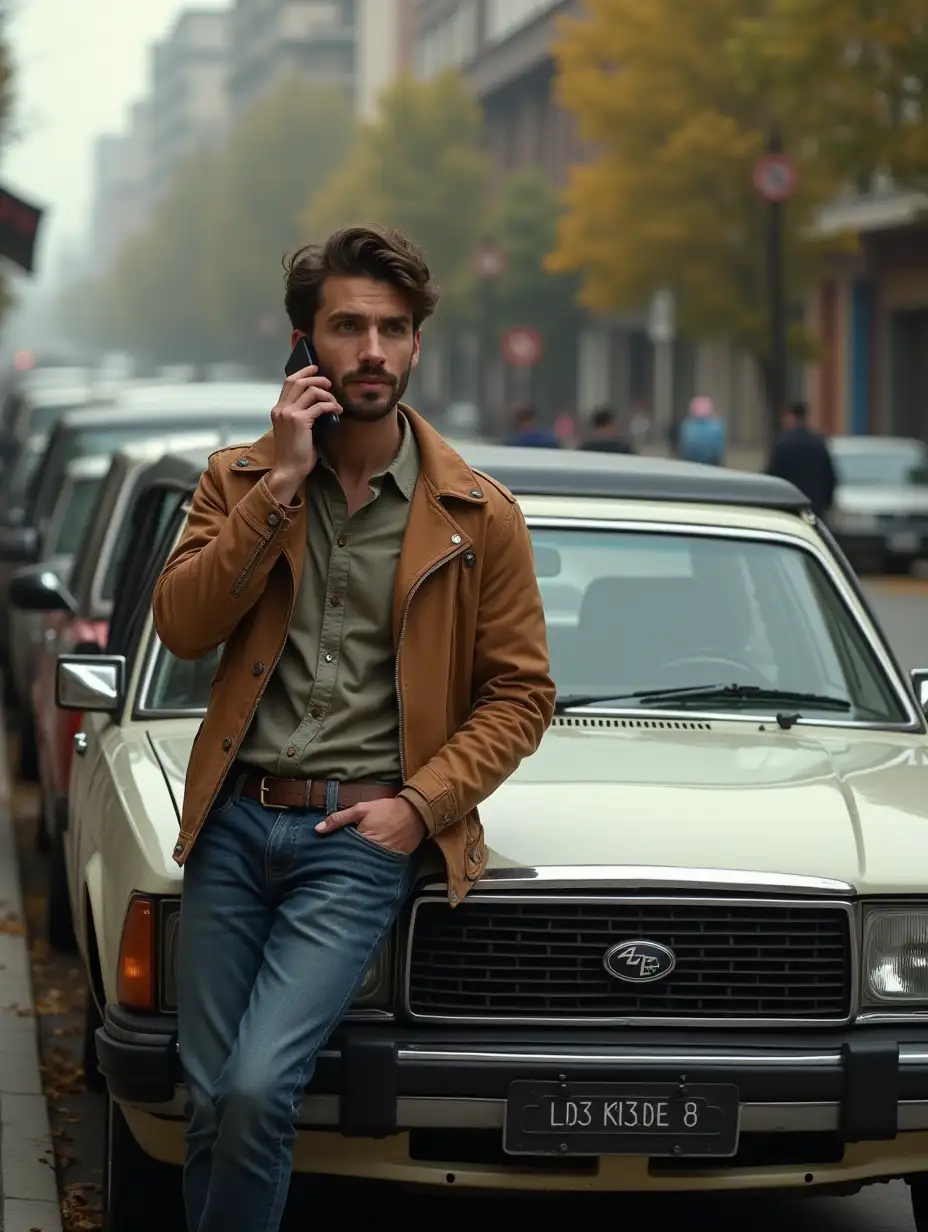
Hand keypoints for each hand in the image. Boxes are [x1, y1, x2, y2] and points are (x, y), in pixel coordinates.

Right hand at [266, 365, 341, 502]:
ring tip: (335, 402)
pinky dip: (331, 405)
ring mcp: (289, 414)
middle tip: (330, 383)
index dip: (303, 373)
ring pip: (311, 391)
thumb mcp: (294, 429)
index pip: (288, 382)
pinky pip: (319, 406)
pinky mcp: (300, 421)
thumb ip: (300, 414)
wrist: (289, 469)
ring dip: (327, 394)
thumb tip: (318, 403)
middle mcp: (281, 408)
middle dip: (317, 378)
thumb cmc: (294, 453)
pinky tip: (337, 410)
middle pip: (299, 381)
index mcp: (278, 409)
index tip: (315, 369)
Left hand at [316, 797, 426, 855]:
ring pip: (363, 866)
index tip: (325, 853)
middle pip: (351, 862)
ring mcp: (382, 861)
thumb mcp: (361, 809)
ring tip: (346, 865)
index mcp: (362, 842)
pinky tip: (364, 862)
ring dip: (355, 864)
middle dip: (343, 861)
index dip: (333, 853)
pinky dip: (369, 864)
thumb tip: (317, 829)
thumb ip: (339, 818)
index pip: (341, 853)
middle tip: (333, 861)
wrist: (415, 814)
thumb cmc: (386, 810)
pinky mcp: (391, 862)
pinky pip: (375, 866)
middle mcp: (371, 855)